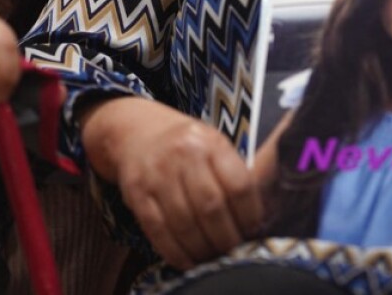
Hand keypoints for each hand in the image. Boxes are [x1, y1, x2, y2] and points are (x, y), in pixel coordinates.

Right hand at [81, 98, 262, 269]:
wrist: (138, 131)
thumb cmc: (187, 145)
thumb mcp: (214, 145)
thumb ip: (232, 175)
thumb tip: (255, 220)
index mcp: (212, 143)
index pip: (239, 184)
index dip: (249, 215)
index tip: (252, 231)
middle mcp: (184, 155)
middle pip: (211, 207)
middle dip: (226, 238)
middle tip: (233, 252)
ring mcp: (157, 175)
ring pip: (184, 223)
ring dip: (202, 248)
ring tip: (213, 258)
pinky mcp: (136, 193)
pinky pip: (157, 230)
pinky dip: (175, 252)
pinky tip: (187, 261)